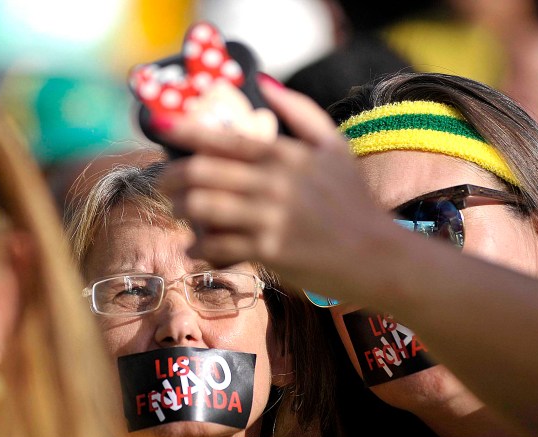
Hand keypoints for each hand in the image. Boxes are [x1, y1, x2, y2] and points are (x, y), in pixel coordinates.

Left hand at [157, 78, 389, 301]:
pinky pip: (217, 245)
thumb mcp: (334, 146)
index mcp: (283, 153)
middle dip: (172, 177)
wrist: (375, 254)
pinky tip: (196, 247)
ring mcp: (268, 217)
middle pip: (201, 172)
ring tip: (180, 212)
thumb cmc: (352, 201)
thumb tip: (264, 81)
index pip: (221, 138)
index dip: (183, 133)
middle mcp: (272, 182)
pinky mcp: (267, 251)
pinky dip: (200, 246)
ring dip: (181, 210)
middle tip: (164, 184)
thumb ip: (300, 111)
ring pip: (202, 207)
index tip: (162, 131)